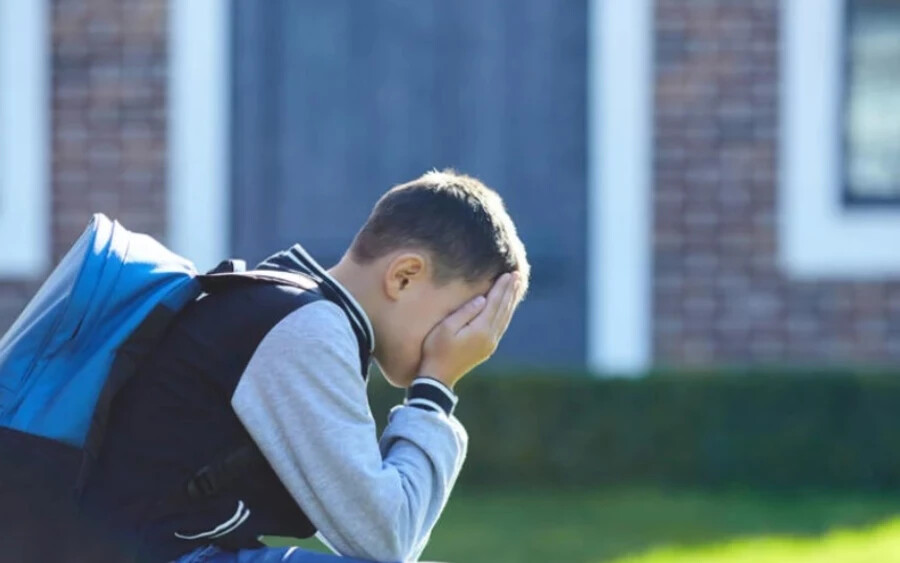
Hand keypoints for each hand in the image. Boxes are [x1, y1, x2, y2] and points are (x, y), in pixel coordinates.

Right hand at [420, 272, 520, 389]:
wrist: (438, 377)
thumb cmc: (436, 349)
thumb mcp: (446, 328)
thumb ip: (465, 312)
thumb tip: (482, 299)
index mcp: (480, 330)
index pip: (494, 303)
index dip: (501, 288)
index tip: (507, 274)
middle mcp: (490, 337)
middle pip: (503, 309)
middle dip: (510, 291)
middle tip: (517, 275)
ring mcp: (490, 344)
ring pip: (504, 318)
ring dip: (510, 301)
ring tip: (516, 287)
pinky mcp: (487, 348)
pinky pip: (501, 326)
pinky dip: (505, 313)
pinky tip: (506, 307)